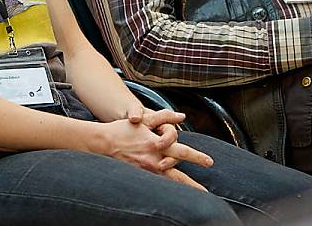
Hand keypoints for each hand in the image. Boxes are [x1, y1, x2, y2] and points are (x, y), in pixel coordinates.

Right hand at [92, 117, 212, 190]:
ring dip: (182, 189)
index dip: (197, 157)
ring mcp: (146, 170)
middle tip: (205, 193)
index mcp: (156, 145)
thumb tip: (181, 116)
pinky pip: (157, 183)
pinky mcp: (140, 175)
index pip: (181, 152)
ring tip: (194, 195)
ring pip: (168, 182)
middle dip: (193, 184)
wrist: (102, 143)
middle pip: (178, 175)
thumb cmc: (123, 130)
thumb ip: (164, 117)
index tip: (209, 162)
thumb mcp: (144, 120)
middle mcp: (153, 160)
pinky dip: (167, 187)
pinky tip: (174, 193)